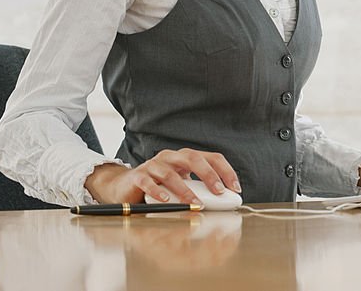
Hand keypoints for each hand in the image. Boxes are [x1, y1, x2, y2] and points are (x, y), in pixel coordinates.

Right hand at [84, 148, 240, 204]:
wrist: (125, 186)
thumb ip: (199, 189)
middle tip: (218, 191)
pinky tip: (167, 201)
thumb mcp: (183, 185)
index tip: (235, 188)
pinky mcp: (138, 176)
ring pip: (171, 173)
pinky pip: (148, 182)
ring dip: (185, 189)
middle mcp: (171, 157)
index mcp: (186, 157)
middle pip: (193, 158)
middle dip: (208, 175)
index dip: (225, 171)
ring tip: (195, 202)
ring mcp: (154, 165)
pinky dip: (158, 191)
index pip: (211, 157)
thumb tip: (223, 202)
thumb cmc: (159, 187)